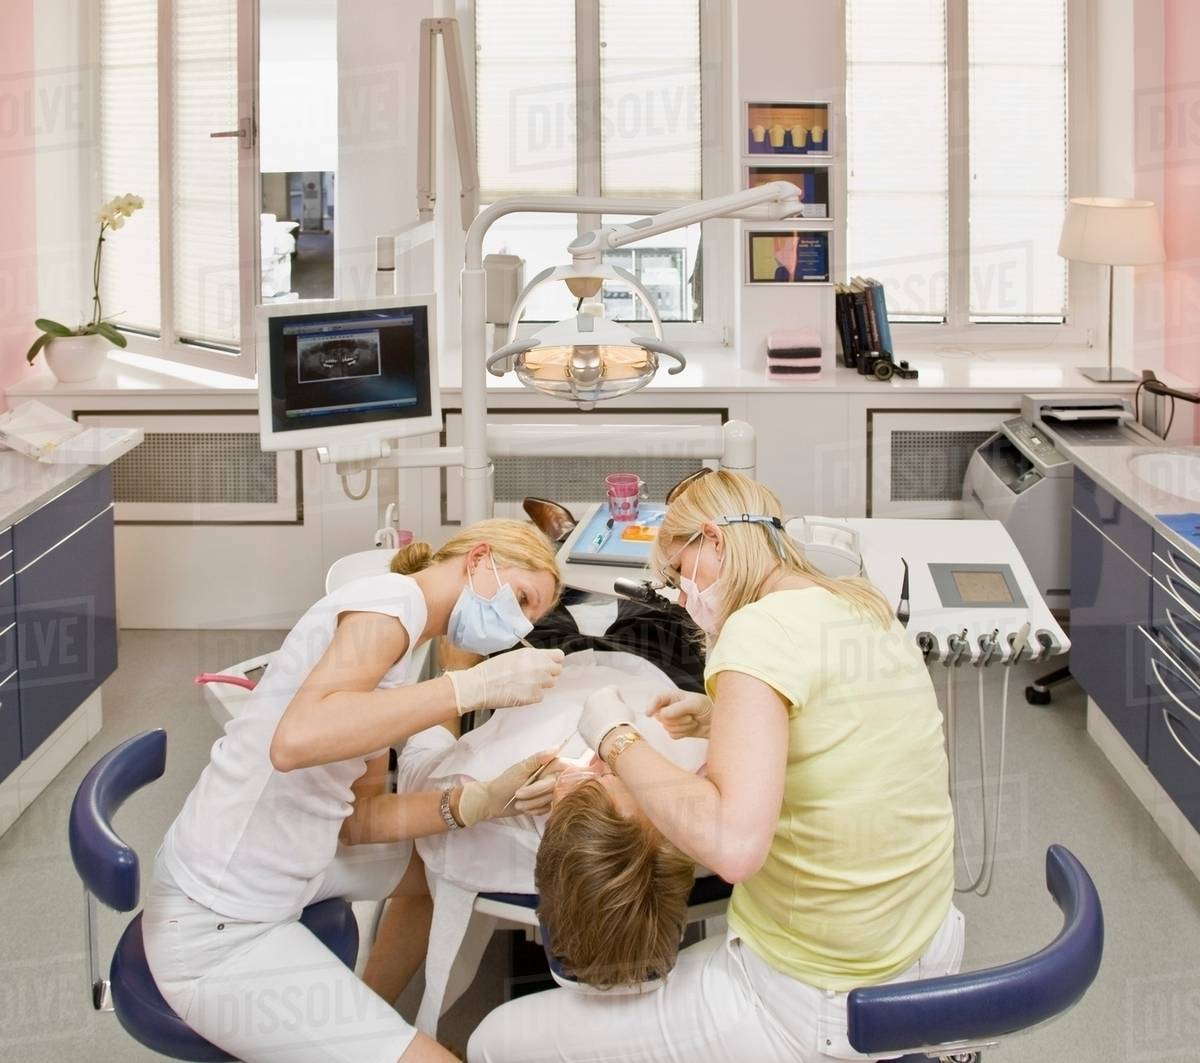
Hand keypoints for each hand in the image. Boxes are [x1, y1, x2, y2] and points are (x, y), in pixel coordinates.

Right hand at [446, 647, 565, 714]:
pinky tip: (520, 692)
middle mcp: (539, 667)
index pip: (559, 656)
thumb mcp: (514, 655)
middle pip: (557, 671)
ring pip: (550, 684)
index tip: (548, 663)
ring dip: (541, 684)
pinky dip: (533, 696)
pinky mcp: (533, 697)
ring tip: (525, 684)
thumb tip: (542, 661)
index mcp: (533, 654)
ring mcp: (537, 683)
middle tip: (536, 675)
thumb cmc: (492, 670)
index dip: (554, 660)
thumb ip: (532, 658)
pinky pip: (540, 696)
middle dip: (549, 673)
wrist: (480, 686)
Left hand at [457, 750, 564, 825]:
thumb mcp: (521, 768)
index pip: (562, 766)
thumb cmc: (505, 783)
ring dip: (532, 803)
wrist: (494, 801)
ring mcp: (547, 792)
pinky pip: (547, 809)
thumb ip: (539, 759)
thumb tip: (556, 747)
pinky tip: (523, 808)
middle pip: (554, 785)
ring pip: (550, 799)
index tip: (545, 779)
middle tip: (518, 794)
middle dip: (535, 792)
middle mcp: (548, 777)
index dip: (560, 773)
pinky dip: (534, 810)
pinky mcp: (544, 804)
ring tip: (518, 802)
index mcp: (545, 765)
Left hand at [579, 685, 636, 755]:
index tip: (623, 709)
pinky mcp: (581, 725)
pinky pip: (589, 725)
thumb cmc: (624, 722)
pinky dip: (594, 729)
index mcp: (605, 691)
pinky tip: (603, 735)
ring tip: (609, 730)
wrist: (613, 738)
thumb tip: (616, 711)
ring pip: (592, 713)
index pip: (613, 691)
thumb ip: (620, 706)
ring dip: (599, 718)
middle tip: (614, 719)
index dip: (620, 700)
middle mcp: (592, 698)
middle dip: (606, 708)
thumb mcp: (628, 710)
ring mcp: (584, 711)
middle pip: (600, 701)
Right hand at [647, 689, 712, 739]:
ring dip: (682, 726)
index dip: (651, 705)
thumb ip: (678, 708)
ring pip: (667, 727)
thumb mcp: (695, 703)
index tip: (649, 713)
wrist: (715, 720)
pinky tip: (691, 727)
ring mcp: (671, 720)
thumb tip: (663, 714)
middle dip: (677, 719)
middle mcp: (668, 707)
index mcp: (671, 696)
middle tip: (690, 715)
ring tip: (693, 720)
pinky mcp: (675, 731)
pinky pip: (672, 735)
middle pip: (661, 717)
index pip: (657, 699)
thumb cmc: (706, 706)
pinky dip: (683, 733)